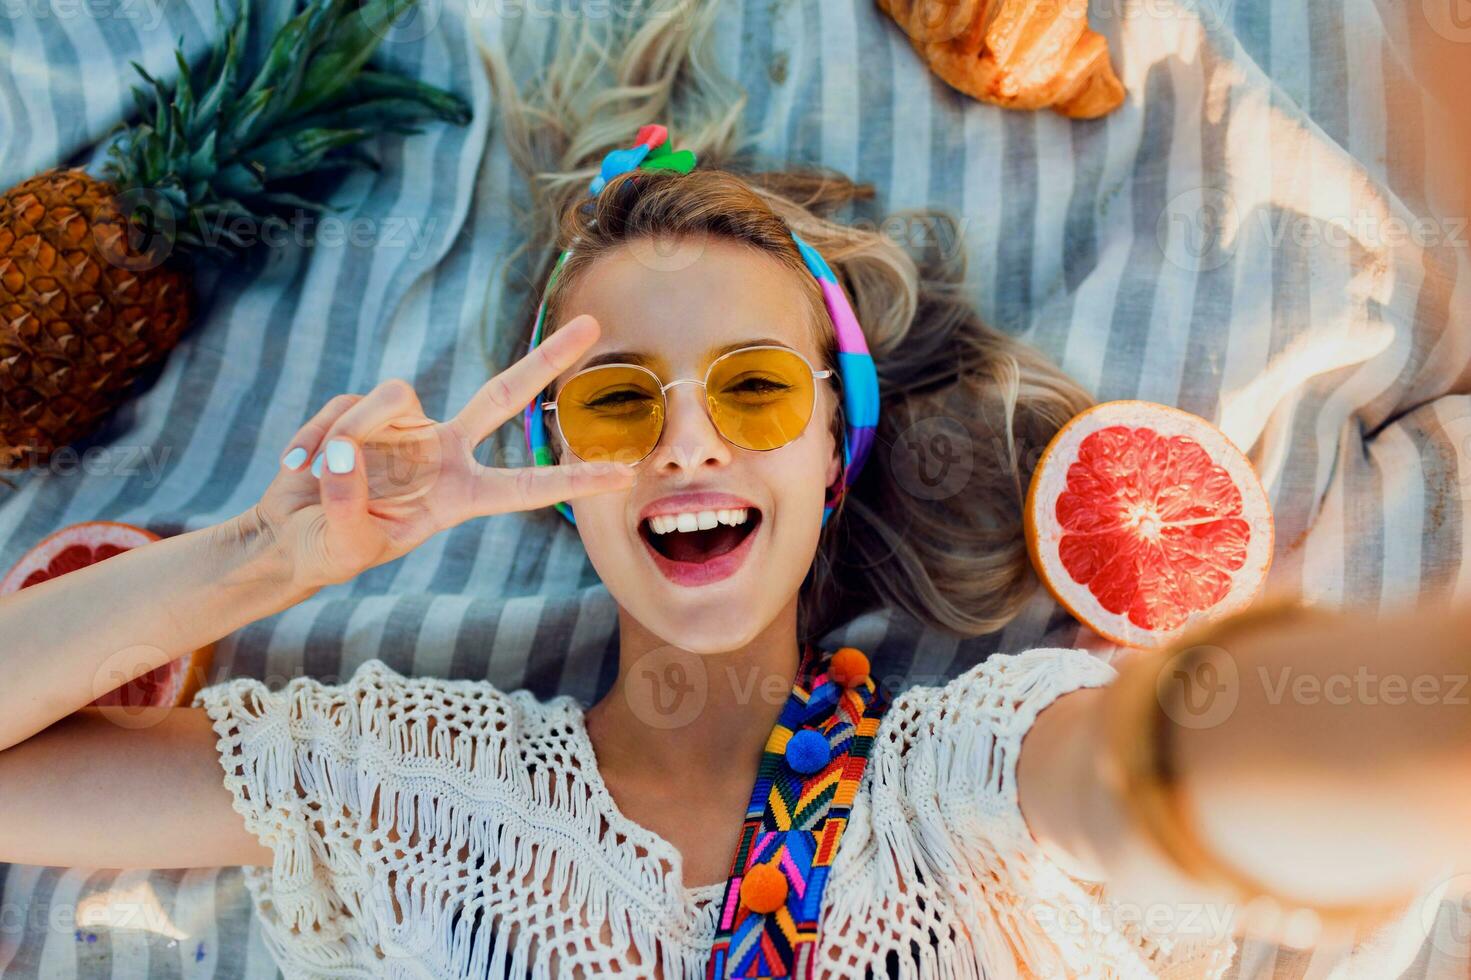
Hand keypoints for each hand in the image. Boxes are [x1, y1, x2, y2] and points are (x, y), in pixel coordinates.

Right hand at [253, 314, 633, 589]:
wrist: (287, 535)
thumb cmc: (327, 550)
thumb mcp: (345, 544)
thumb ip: (349, 503)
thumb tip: (345, 451)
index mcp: (459, 495)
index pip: (526, 486)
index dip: (572, 480)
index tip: (622, 475)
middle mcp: (442, 452)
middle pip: (505, 394)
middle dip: (547, 358)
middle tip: (594, 325)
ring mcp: (406, 427)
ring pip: (390, 398)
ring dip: (350, 431)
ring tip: (315, 473)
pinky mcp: (363, 411)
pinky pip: (343, 407)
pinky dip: (312, 436)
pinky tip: (296, 467)